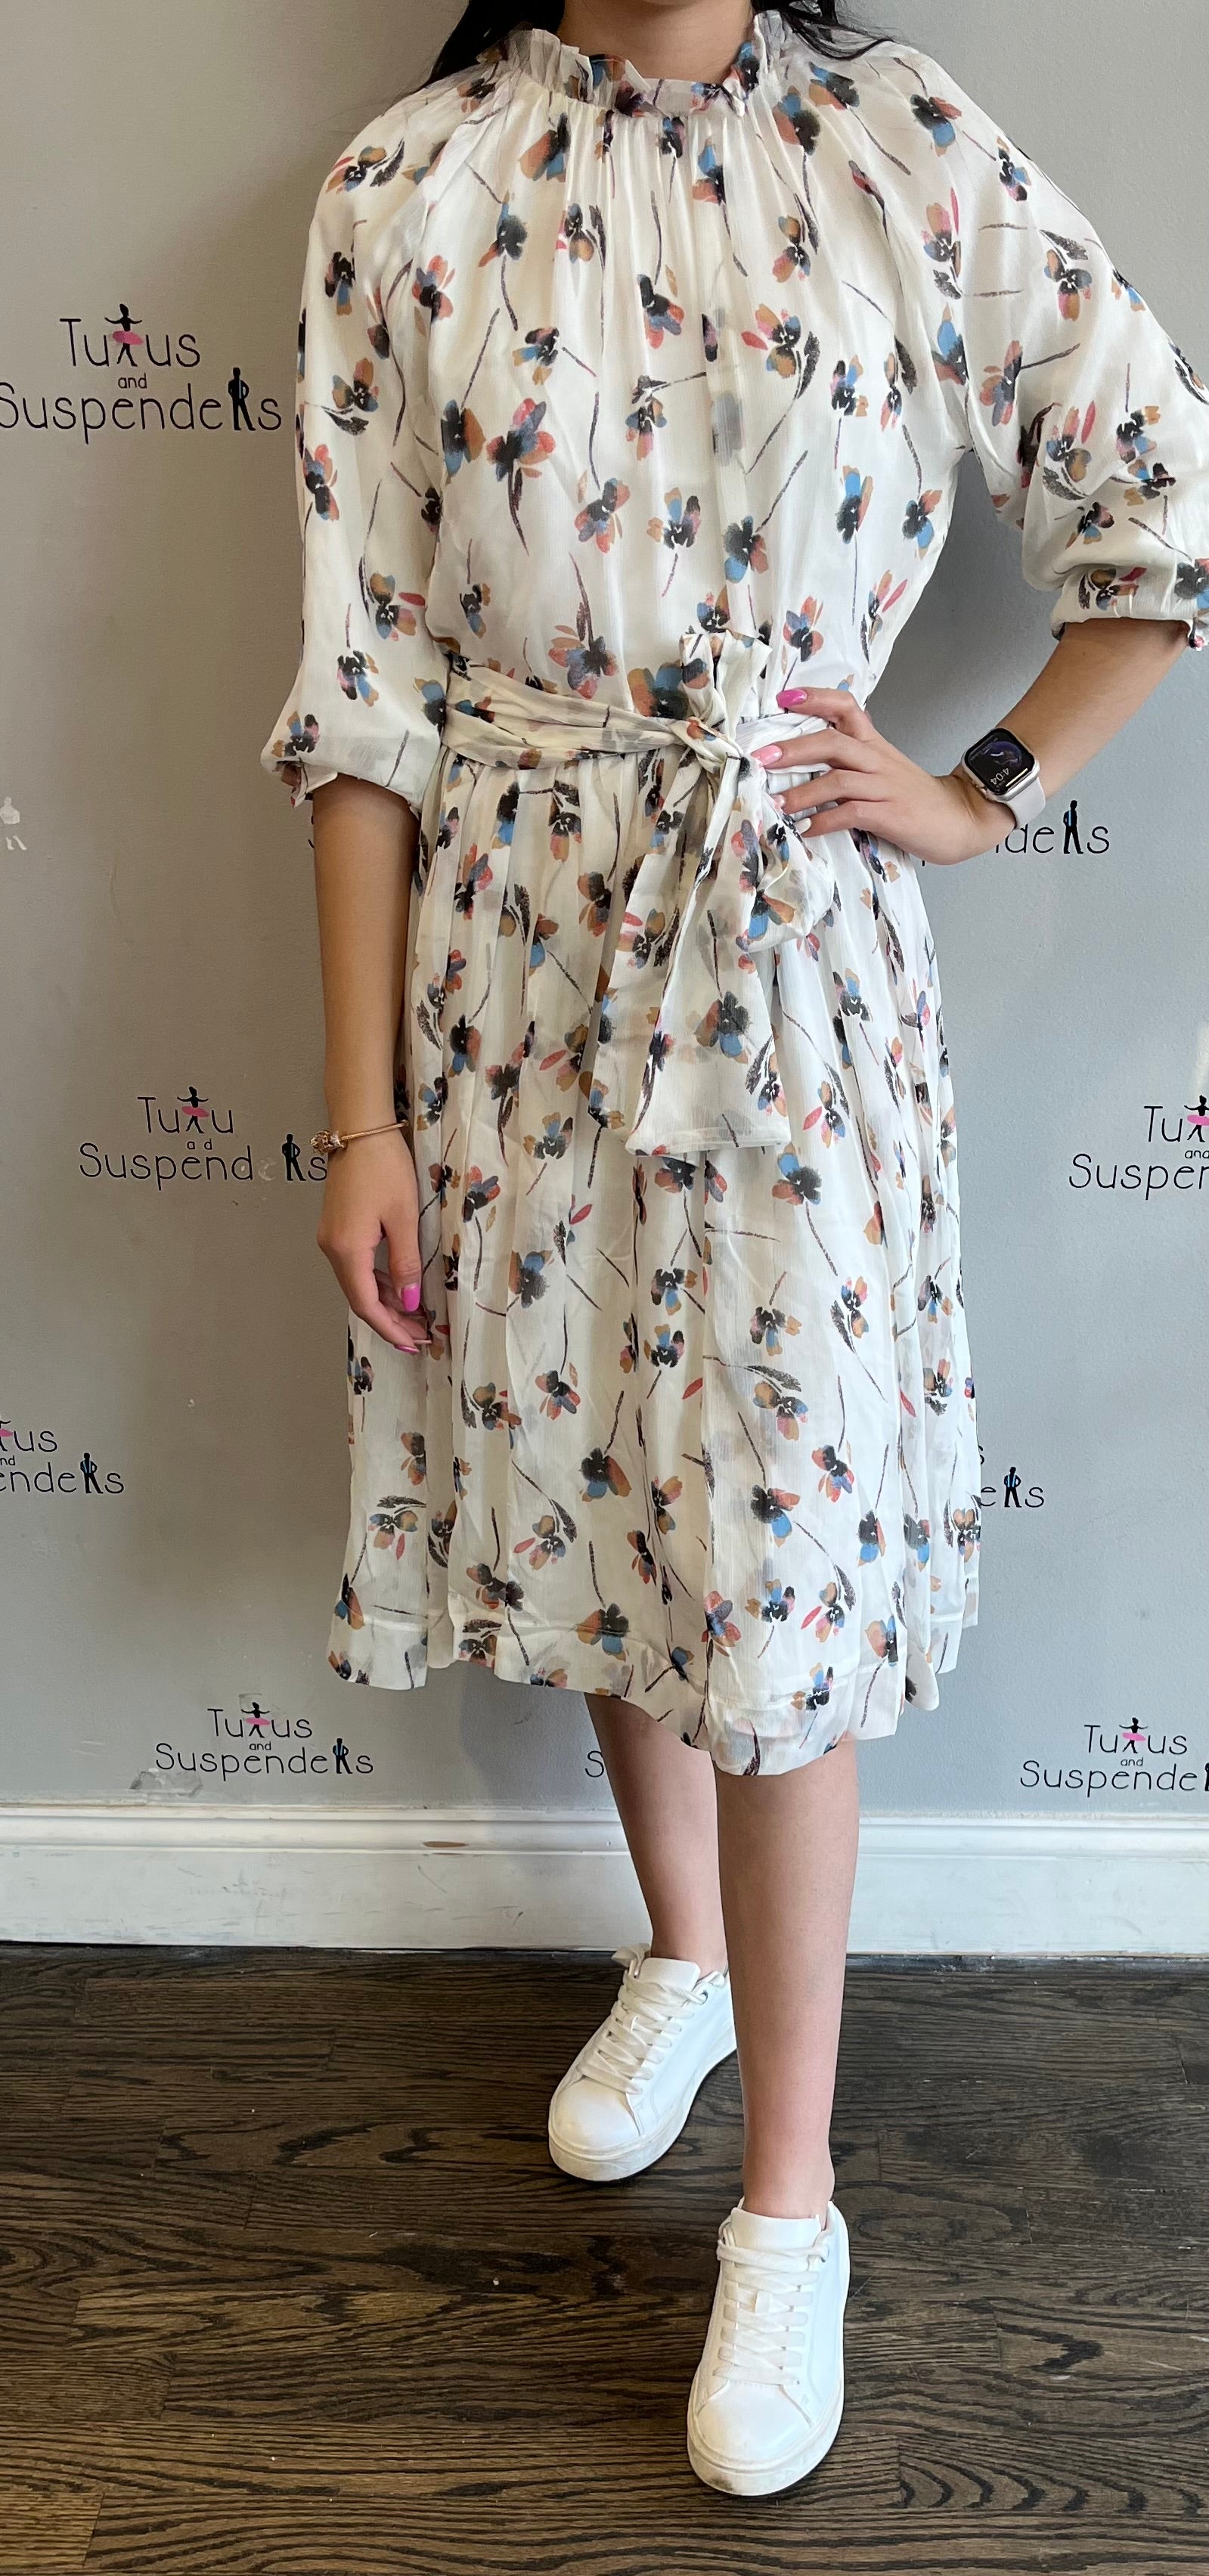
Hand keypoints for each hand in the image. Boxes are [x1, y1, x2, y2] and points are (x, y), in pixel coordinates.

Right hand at [316, 1127, 431, 1355]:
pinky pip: (358, 1265)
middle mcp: (332, 1249)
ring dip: (386, 1302)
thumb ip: (405, 1262)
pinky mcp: (338, 1227)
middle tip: (422, 1337)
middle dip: (390, 1320)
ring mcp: (332, 1238)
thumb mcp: (404, 1217)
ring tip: (416, 1319)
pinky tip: (400, 1288)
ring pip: (359, 1282)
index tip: (415, 1344)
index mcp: (347, 1250)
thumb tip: (410, 1303)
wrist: (359, 1128)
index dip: (390, 1328)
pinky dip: (379, 1281)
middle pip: (360, 1298)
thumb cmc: (385, 1169)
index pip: (367, 1304)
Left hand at [754, 685, 1013, 866]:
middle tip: (762, 758)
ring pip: (837, 779)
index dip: (814, 699)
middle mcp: (876, 759)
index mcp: (873, 744)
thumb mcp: (883, 769)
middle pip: (832, 741)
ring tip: (778, 804)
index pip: (845, 707)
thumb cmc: (914, 798)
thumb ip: (850, 762)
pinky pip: (850, 814)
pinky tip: (806, 830)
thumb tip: (804, 763)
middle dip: (794, 748)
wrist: (961, 818)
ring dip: (802, 792)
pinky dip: (824, 822)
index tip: (784, 699)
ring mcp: (883, 786)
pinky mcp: (889, 814)